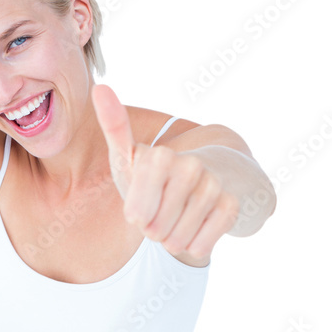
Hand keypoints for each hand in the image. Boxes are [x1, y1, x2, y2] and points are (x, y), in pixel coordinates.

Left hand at [91, 84, 238, 258]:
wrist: (197, 186)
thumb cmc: (151, 176)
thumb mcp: (127, 157)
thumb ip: (114, 128)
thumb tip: (100, 86)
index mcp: (160, 157)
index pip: (137, 213)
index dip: (136, 216)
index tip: (138, 205)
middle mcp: (190, 166)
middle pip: (156, 229)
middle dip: (152, 230)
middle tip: (159, 213)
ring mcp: (214, 185)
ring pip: (179, 239)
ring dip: (172, 239)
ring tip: (175, 220)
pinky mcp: (231, 206)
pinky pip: (203, 244)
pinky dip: (194, 245)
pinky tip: (195, 228)